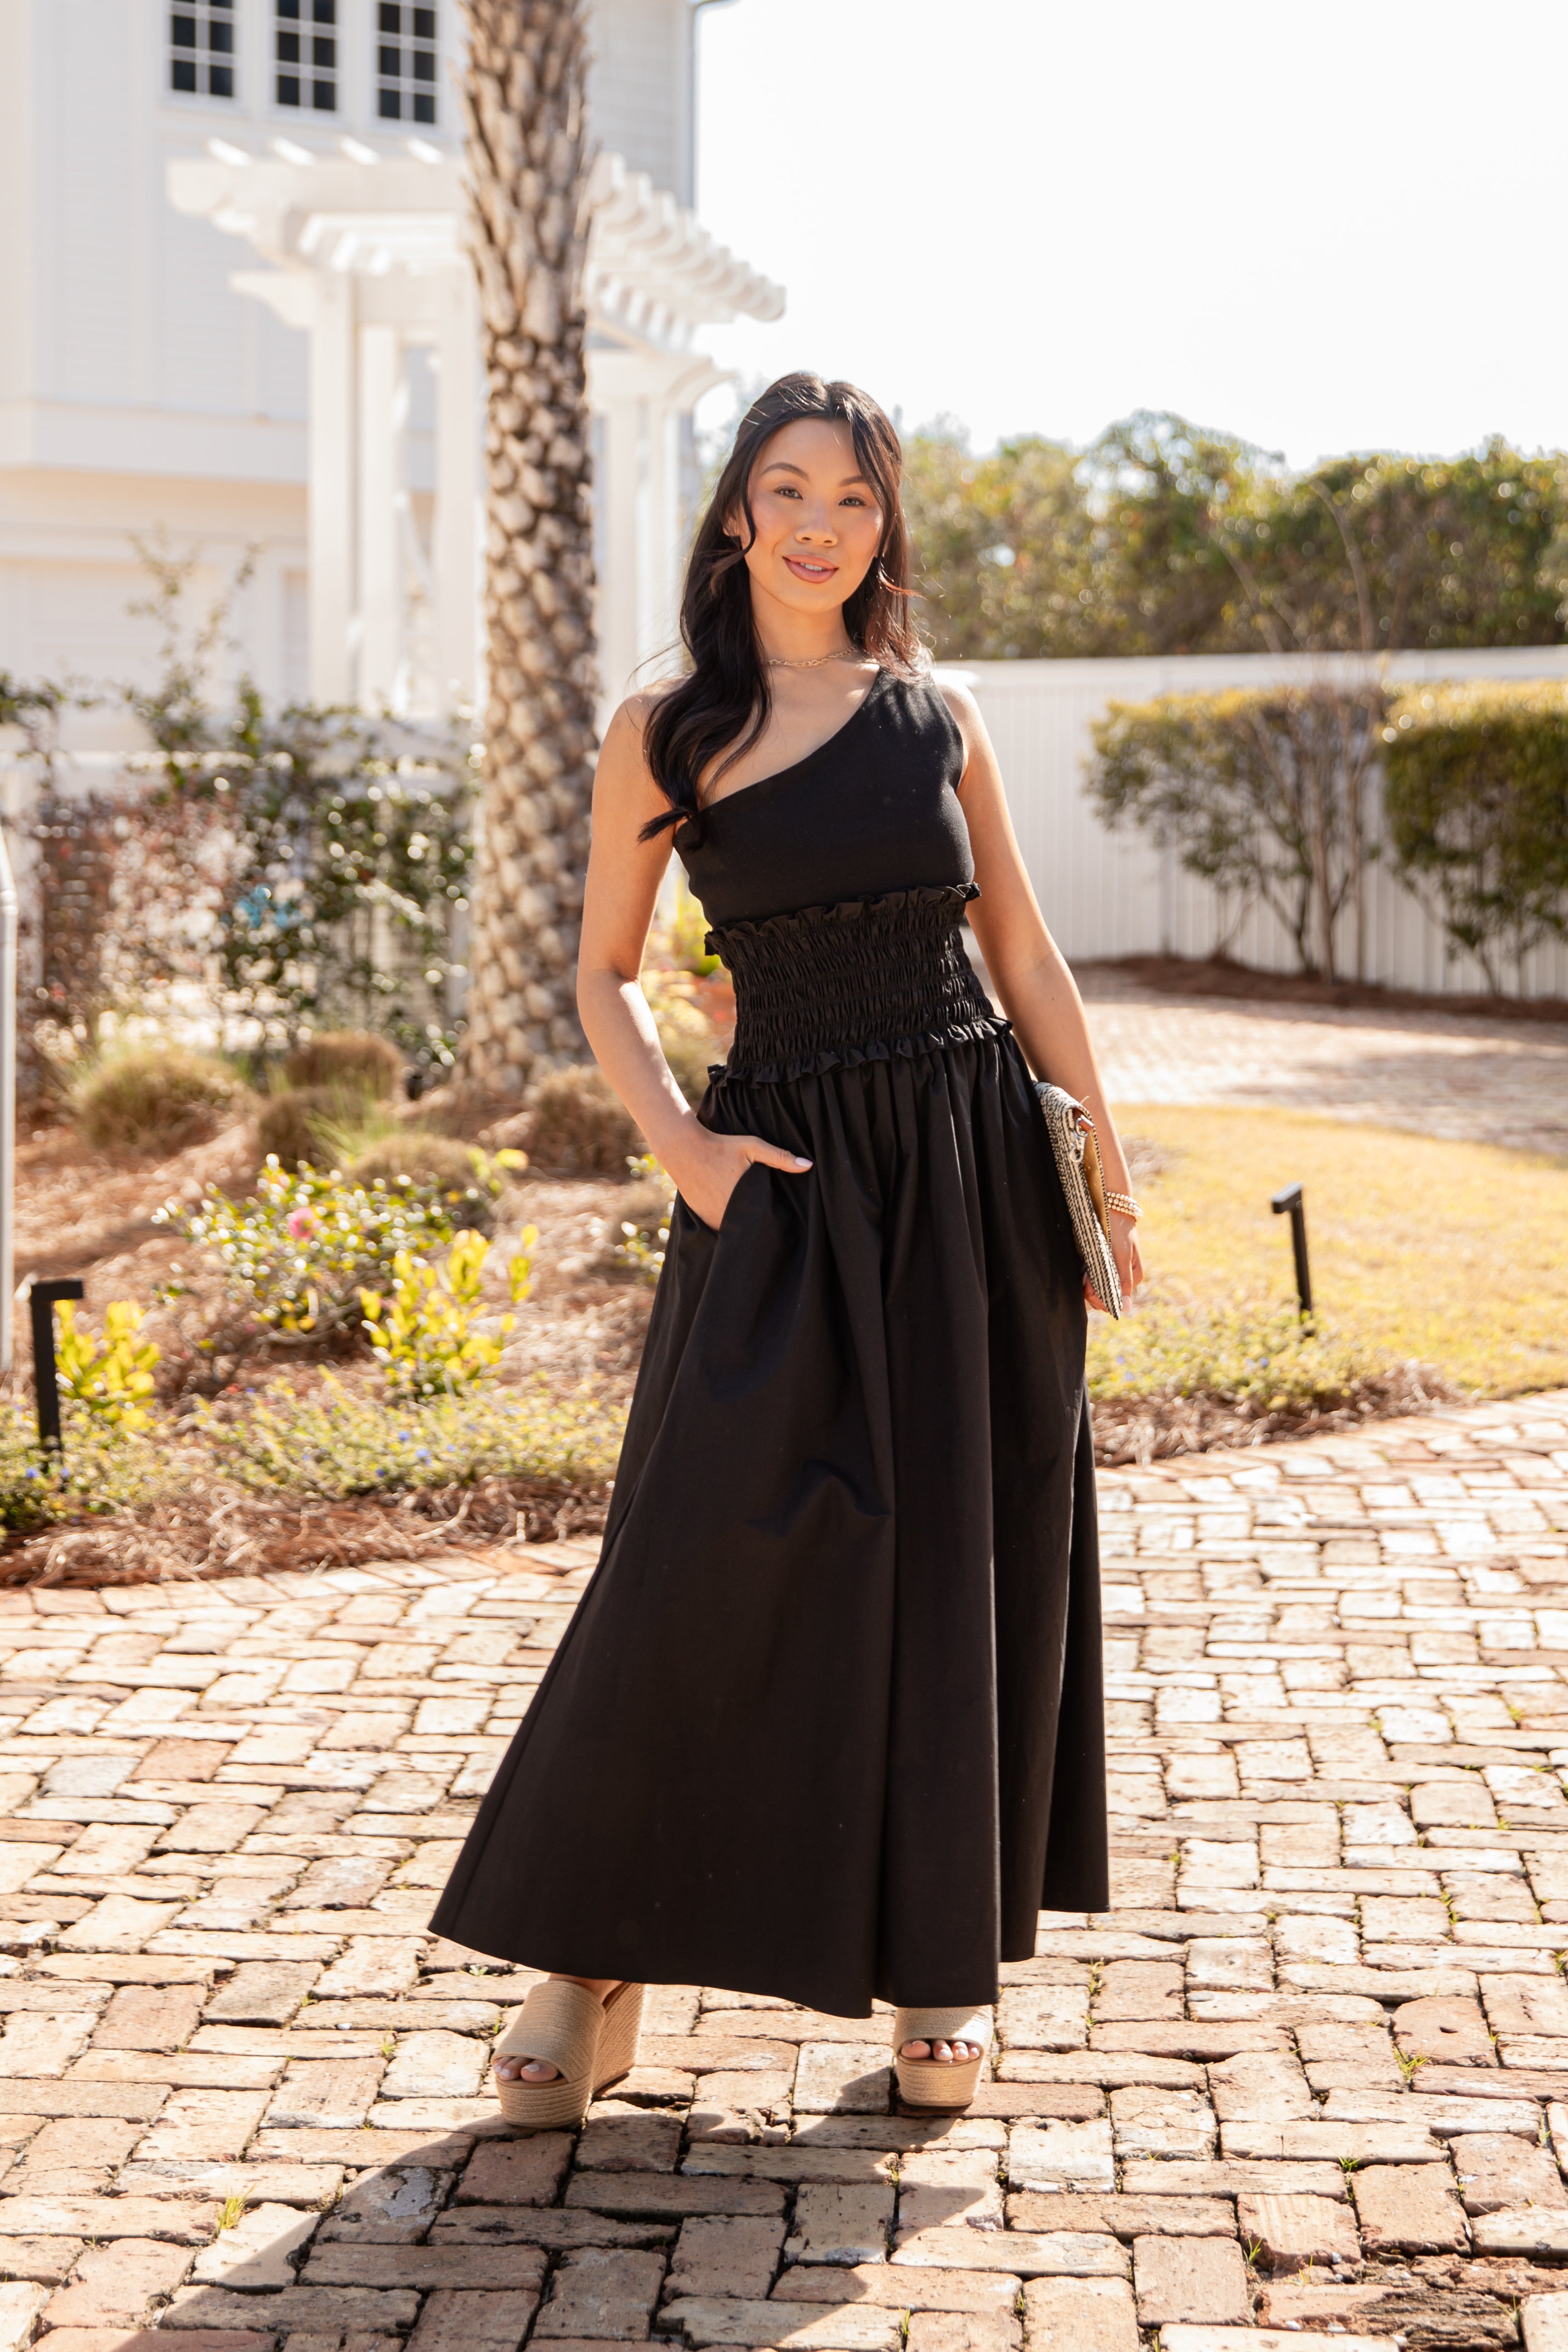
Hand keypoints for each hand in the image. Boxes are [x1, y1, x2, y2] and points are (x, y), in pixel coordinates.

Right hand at [671, 1128, 812, 1232]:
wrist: (684, 1149)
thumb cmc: (721, 1147)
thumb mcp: (753, 1147)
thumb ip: (780, 1157)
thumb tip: (809, 1165)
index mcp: (745, 1201)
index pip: (765, 1221)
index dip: (772, 1220)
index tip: (777, 1217)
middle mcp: (728, 1215)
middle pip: (749, 1228)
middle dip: (756, 1224)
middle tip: (764, 1218)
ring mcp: (712, 1219)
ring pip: (733, 1230)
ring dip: (740, 1226)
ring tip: (747, 1216)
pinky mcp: (701, 1219)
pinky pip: (718, 1228)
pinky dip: (725, 1223)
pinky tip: (730, 1213)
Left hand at [1086, 1211, 1142, 1314]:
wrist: (1111, 1206)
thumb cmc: (1118, 1230)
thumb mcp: (1120, 1255)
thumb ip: (1122, 1281)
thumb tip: (1125, 1309)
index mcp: (1134, 1278)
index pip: (1113, 1301)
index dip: (1098, 1296)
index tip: (1087, 1282)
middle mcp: (1126, 1278)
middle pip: (1105, 1296)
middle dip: (1092, 1288)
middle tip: (1085, 1272)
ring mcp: (1116, 1272)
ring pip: (1098, 1288)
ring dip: (1088, 1280)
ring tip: (1085, 1266)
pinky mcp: (1106, 1264)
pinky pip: (1094, 1277)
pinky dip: (1087, 1273)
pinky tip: (1085, 1264)